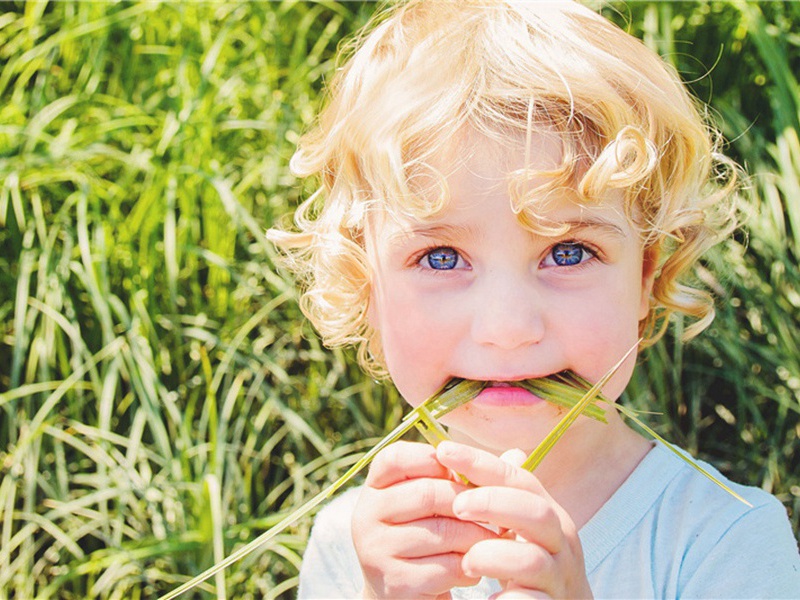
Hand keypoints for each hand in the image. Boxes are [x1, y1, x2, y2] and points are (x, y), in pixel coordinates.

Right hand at [353, 441, 498, 598]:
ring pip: (442, 532)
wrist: (403, 594)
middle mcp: (366, 514)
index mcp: (374, 486)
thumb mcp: (440, 502)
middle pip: (427, 493)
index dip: (435, 461)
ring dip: (476, 536)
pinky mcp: (394, 582)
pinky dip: (469, 567)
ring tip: (491, 540)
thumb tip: (518, 455)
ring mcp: (376, 549)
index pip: (397, 458)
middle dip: (469, 503)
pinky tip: (475, 567)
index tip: (460, 475)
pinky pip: (445, 567)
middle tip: (495, 513)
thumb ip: (469, 476)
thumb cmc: (427, 536)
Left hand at [436, 441, 592, 599]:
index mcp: (548, 515)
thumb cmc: (528, 562)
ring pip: (532, 560)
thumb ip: (493, 494)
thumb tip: (451, 452)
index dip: (482, 463)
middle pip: (536, 513)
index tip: (444, 450)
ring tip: (466, 561)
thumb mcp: (516, 525)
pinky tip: (486, 596)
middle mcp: (560, 542)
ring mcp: (558, 578)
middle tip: (456, 506)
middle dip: (493, 503)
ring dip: (492, 555)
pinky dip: (505, 597)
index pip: (520, 479)